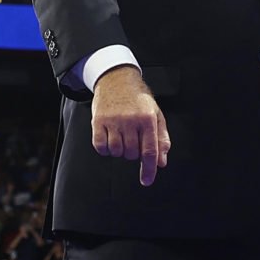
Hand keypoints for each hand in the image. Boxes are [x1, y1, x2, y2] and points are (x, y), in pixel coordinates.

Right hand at [90, 66, 169, 187]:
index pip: (149, 152)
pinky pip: (100, 146)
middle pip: (132, 154)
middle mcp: (131, 120)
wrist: (117, 78)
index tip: (147, 181)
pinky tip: (109, 138)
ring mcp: (113, 120)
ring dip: (119, 150)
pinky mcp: (98, 121)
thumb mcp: (156, 115)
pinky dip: (105, 148)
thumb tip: (161, 163)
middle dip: (133, 152)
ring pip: (116, 152)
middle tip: (133, 138)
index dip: (149, 170)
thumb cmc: (139, 99)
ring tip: (121, 136)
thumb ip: (161, 139)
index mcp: (148, 119)